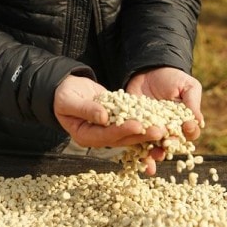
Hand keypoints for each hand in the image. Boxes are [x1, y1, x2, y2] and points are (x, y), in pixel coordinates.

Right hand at [53, 74, 167, 151]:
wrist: (64, 88)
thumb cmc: (62, 95)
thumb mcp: (69, 101)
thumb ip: (85, 109)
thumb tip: (103, 118)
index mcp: (85, 136)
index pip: (106, 136)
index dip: (123, 131)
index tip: (138, 126)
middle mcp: (98, 136)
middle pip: (122, 138)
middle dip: (141, 135)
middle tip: (160, 131)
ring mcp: (107, 130)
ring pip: (129, 133)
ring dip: (147, 130)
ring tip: (164, 127)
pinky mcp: (115, 120)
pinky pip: (130, 121)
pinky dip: (143, 120)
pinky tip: (158, 117)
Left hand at [126, 67, 203, 175]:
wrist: (147, 71)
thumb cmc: (171, 78)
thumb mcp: (186, 86)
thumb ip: (193, 102)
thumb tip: (199, 121)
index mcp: (184, 122)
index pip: (190, 133)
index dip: (189, 132)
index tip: (187, 126)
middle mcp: (169, 131)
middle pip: (172, 144)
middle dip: (170, 146)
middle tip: (167, 144)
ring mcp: (152, 131)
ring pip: (155, 147)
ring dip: (154, 154)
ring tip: (153, 156)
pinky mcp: (136, 129)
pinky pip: (137, 142)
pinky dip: (137, 152)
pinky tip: (137, 160)